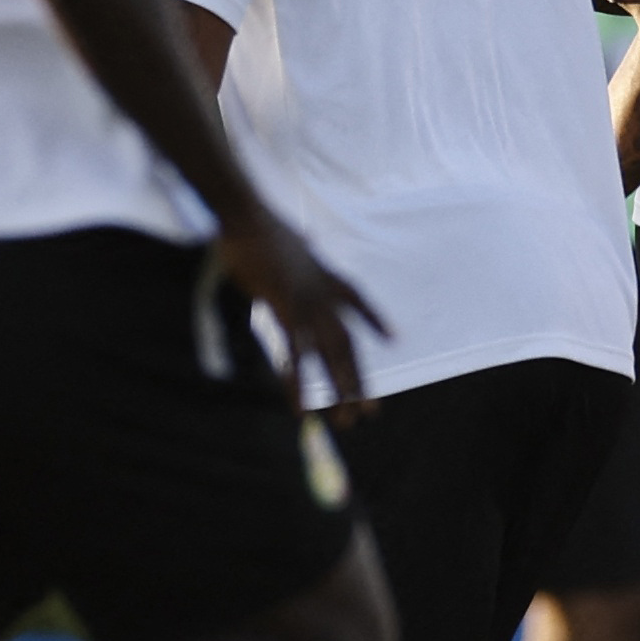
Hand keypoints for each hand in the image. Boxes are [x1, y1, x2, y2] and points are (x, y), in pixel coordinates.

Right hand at [212, 206, 386, 416]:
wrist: (248, 218)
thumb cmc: (258, 225)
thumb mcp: (289, 236)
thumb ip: (301, 244)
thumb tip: (308, 237)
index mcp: (325, 273)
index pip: (357, 299)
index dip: (374, 319)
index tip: (391, 337)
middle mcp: (324, 294)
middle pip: (348, 344)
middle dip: (359, 380)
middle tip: (372, 412)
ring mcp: (308, 305)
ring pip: (331, 356)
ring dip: (339, 391)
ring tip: (347, 421)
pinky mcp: (286, 312)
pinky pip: (296, 357)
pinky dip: (298, 386)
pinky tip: (302, 409)